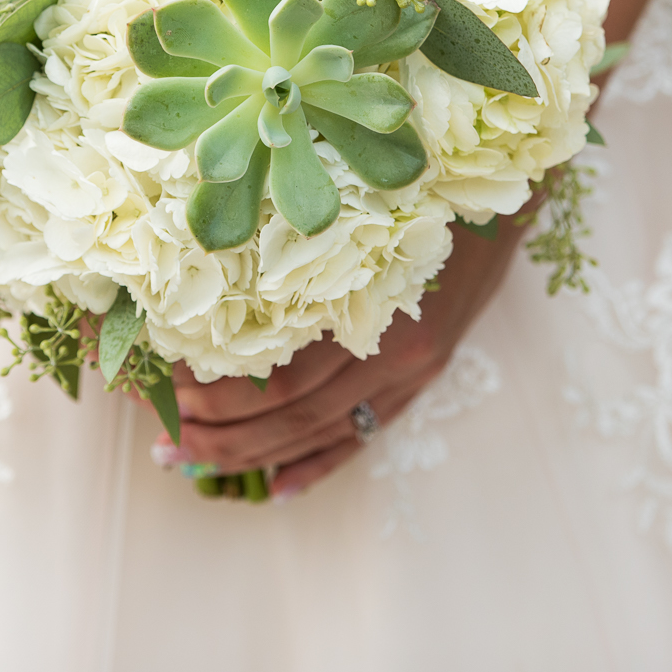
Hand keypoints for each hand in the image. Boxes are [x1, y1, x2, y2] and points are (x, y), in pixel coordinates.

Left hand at [148, 199, 542, 498]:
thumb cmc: (426, 182)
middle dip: (221, 432)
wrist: (509, 195)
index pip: (278, 373)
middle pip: (292, 412)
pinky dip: (319, 464)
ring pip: (319, 430)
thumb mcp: (357, 200)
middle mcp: (394, 353)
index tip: (164, 391)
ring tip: (191, 462)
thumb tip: (208, 262)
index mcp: (370, 307)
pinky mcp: (421, 378)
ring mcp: (411, 372)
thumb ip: (295, 238)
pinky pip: (363, 434)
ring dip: (253, 453)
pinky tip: (279, 488)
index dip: (219, 392)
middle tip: (163, 443)